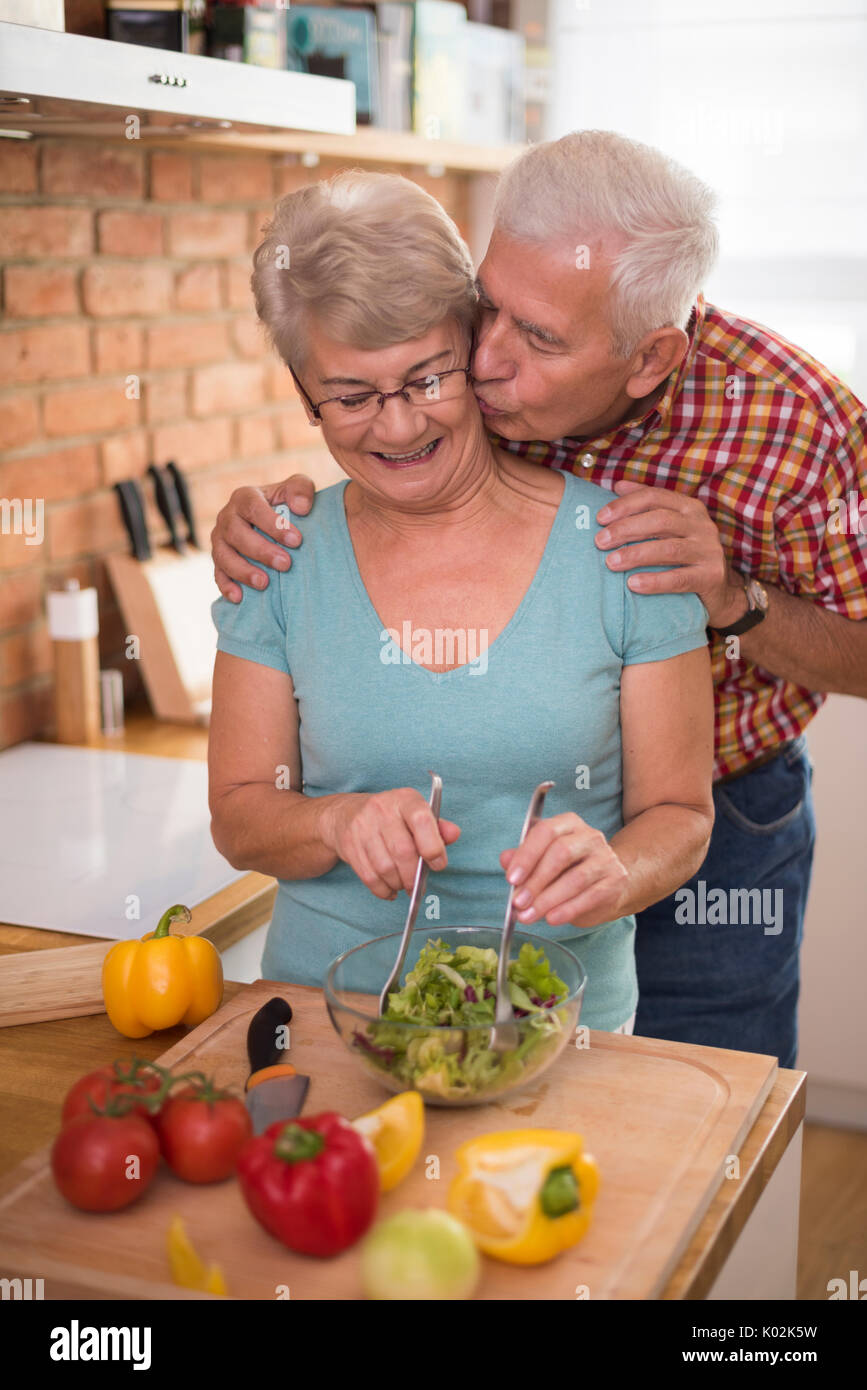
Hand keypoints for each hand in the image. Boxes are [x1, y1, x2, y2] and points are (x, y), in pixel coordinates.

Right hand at [211, 474, 316, 601]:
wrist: (275, 521)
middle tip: (286, 564)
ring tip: (264, 583)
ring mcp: (220, 540)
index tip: (296, 541)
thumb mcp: (297, 489)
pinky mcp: (219, 561)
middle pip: (236, 533)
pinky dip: (226, 586)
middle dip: (261, 550)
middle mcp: (227, 517)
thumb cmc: (287, 504)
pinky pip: (218, 574)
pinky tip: (239, 598)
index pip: (254, 508)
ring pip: (223, 556)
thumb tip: (301, 507)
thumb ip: (301, 489)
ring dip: (243, 571)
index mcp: (245, 497)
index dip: (273, 524)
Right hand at [321, 790, 460, 900]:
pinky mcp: (349, 845)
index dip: (433, 847)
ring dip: (398, 883)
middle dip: (414, 876)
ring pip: (385, 868)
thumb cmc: (391, 816)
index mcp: (404, 799)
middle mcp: (381, 809)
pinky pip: (369, 877)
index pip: (421, 820)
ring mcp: (362, 827)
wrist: (346, 813)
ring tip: (403, 885)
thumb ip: (437, 826)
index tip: (438, 864)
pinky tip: (390, 889)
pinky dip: (383, 890)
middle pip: (403, 851)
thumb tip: (454, 834)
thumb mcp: (414, 813)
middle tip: (417, 885)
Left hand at [499, 813, 628, 928]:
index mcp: (568, 824)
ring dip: (548, 900)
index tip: (511, 878)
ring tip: (528, 915)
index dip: (526, 855)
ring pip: (576, 878)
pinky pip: (590, 896)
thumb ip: (523, 858)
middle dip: (536, 881)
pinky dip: (567, 910)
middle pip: (561, 853)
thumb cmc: (569, 870)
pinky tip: (551, 919)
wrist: (609, 884)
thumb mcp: (543, 861)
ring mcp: (605, 858)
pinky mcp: (615, 881)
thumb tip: (505, 860)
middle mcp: (589, 836)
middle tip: (518, 902)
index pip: (545, 831)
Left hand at [594, 480, 745, 627]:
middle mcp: (702, 525)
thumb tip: (618, 486)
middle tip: (600, 542)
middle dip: (626, 529)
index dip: (626, 504)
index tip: (600, 518)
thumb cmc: (685, 555)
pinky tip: (633, 584)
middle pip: (661, 520)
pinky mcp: (711, 577)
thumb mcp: (670, 528)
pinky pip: (679, 579)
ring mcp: (709, 551)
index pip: (654, 496)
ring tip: (610, 562)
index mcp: (689, 508)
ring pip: (669, 549)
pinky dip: (654, 581)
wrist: (719, 591)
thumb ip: (647, 506)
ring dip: (636, 554)